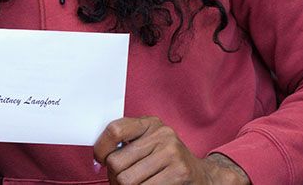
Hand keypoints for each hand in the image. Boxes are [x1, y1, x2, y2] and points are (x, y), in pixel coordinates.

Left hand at [93, 117, 249, 184]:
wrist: (204, 176)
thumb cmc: (169, 161)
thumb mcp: (150, 144)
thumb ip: (128, 144)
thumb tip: (99, 159)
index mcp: (150, 124)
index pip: (114, 129)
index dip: (101, 148)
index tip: (100, 160)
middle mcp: (162, 135)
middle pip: (116, 162)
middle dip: (113, 177)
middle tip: (119, 181)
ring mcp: (172, 153)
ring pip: (127, 180)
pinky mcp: (179, 172)